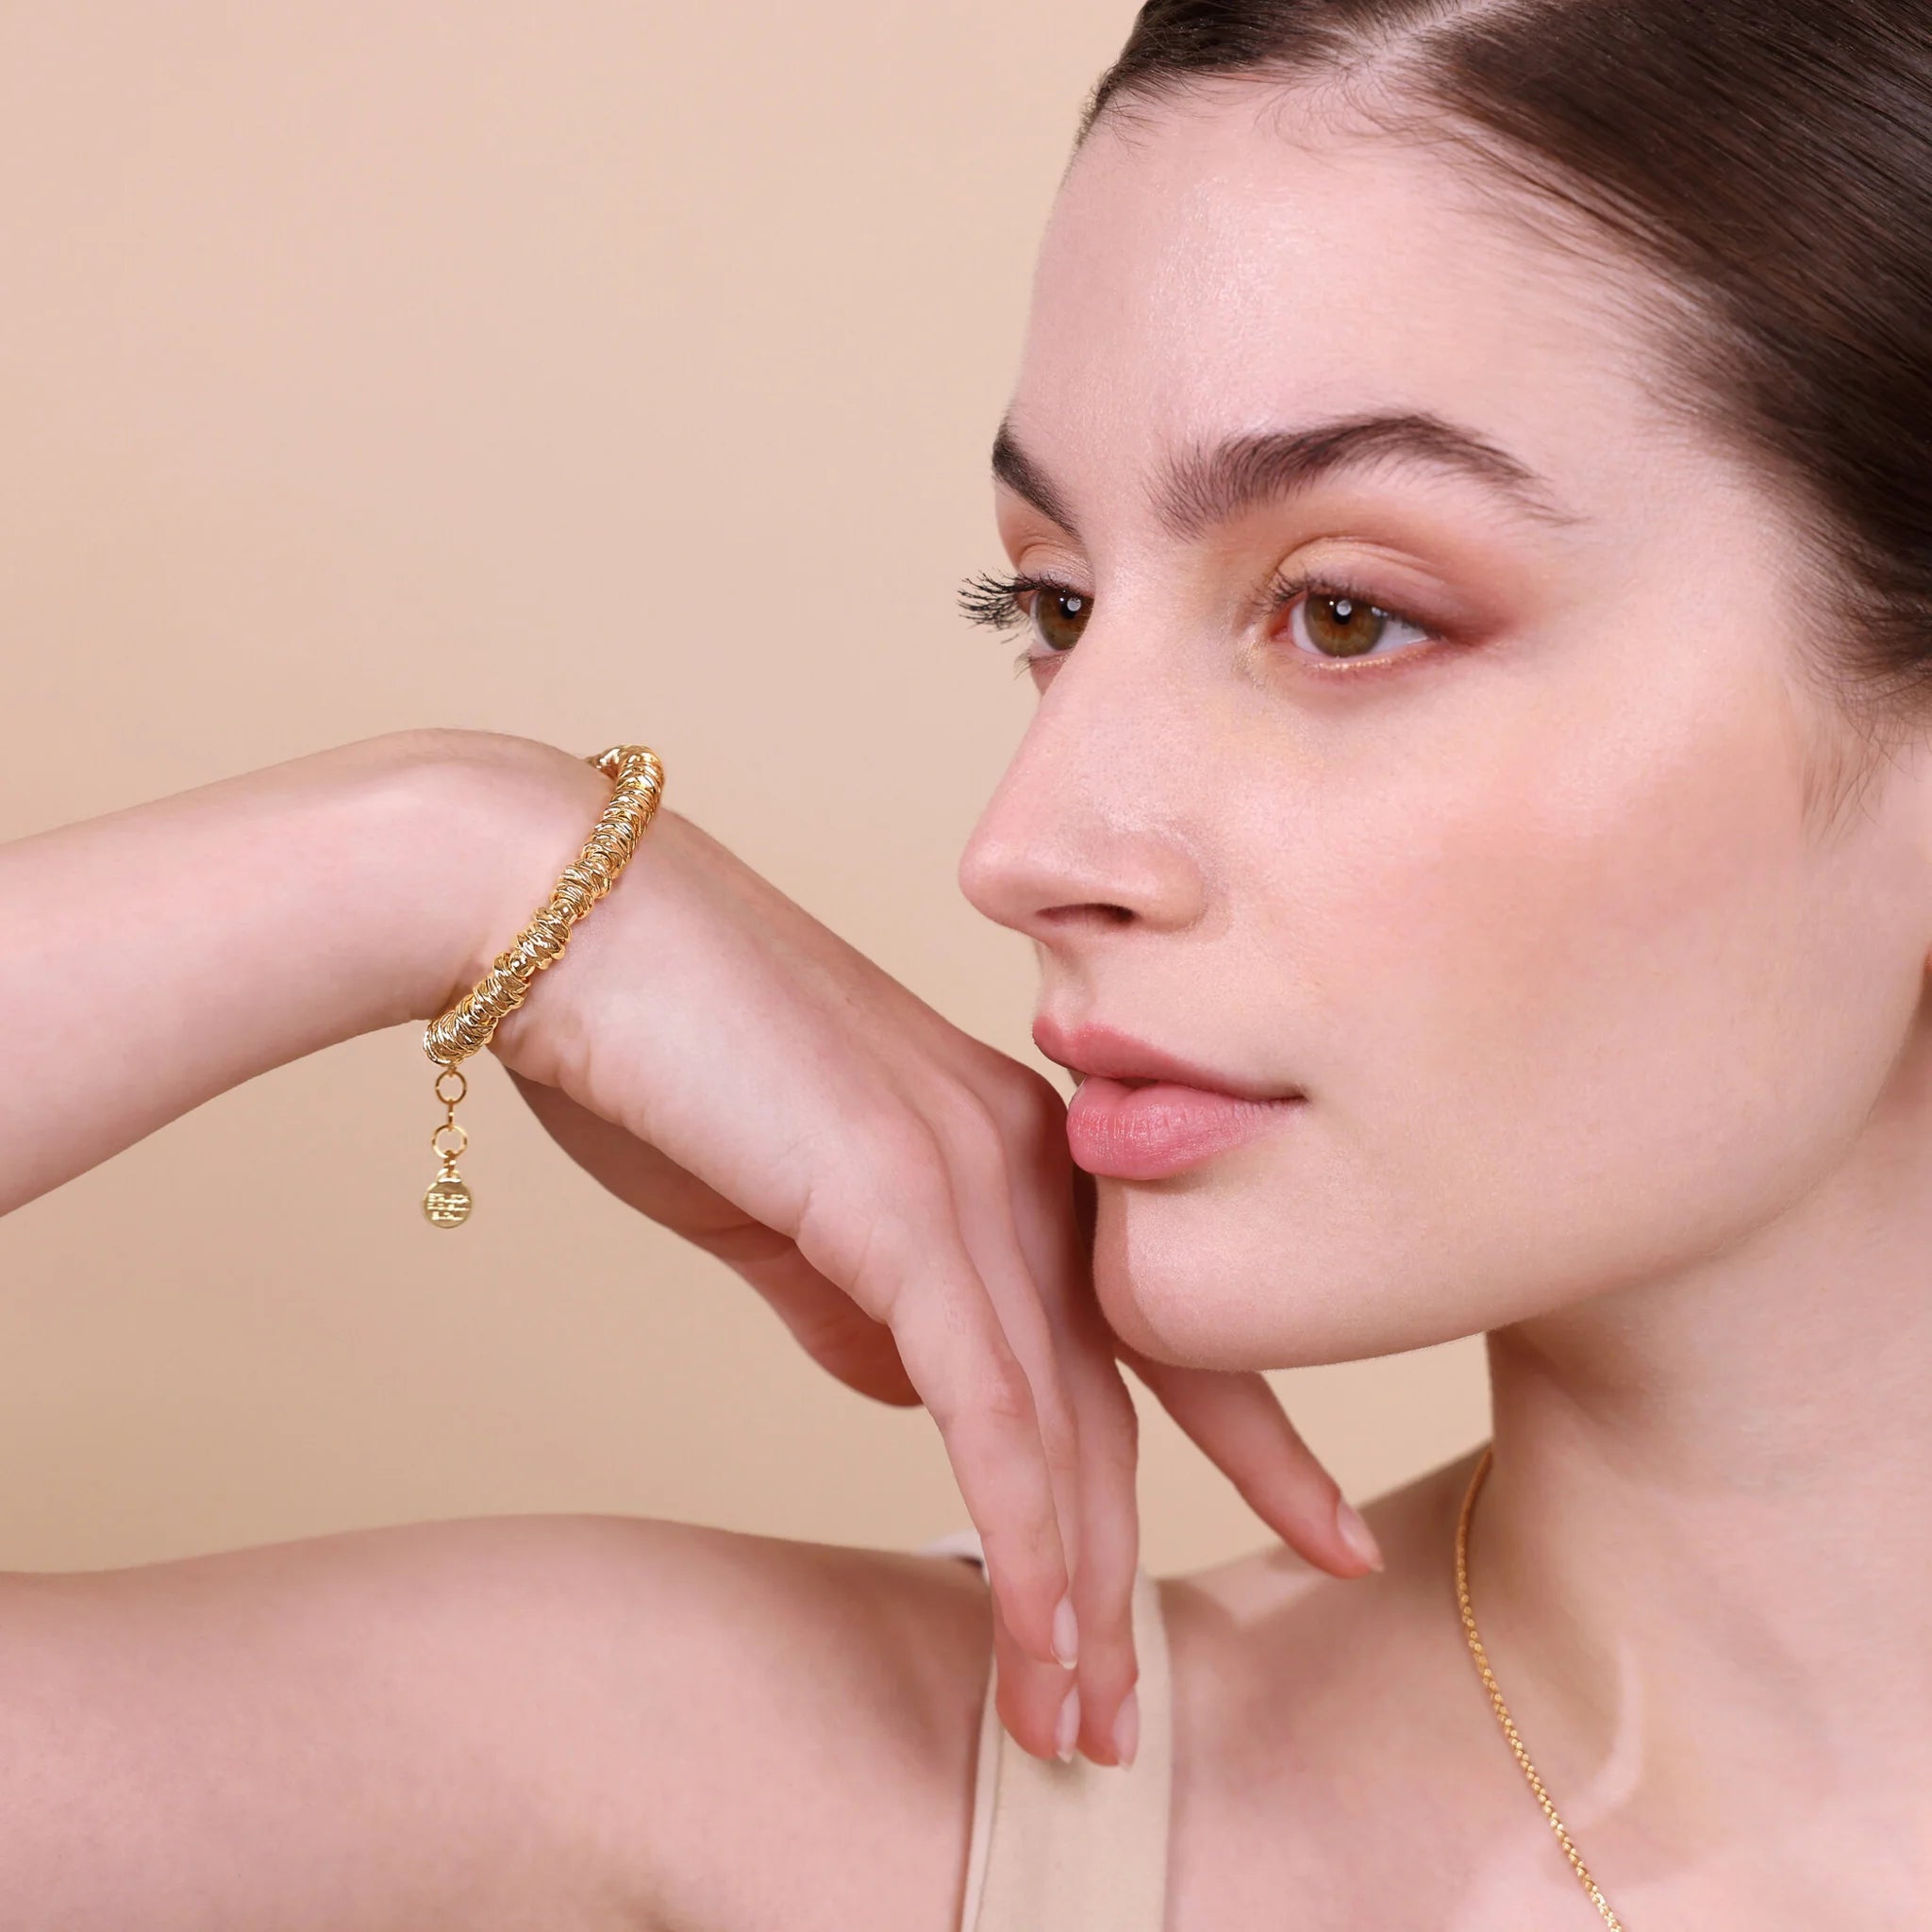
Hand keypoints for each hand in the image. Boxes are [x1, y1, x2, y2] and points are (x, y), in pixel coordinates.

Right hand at [449, 750, 1380, 1765]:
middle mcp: (1027, 1159)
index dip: (1244, 1432)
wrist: (567, 914)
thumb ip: (862, 1297)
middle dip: (1131, 1564)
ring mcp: (975, 1172)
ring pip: (1065, 1416)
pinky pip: (988, 1394)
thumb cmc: (662, 1045)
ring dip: (1075, 1585)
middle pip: (1124, 1393)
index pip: (1150, 1318)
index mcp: (1013, 1148)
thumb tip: (917, 1392)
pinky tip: (1040, 1623)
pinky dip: (1023, 1522)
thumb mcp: (784, 1203)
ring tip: (1078, 1730)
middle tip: (1126, 1720)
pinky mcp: (902, 1197)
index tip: (1311, 1522)